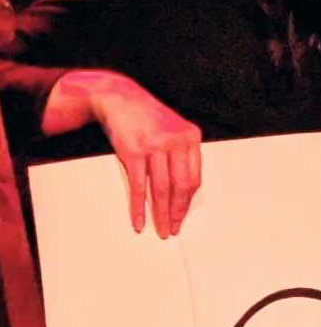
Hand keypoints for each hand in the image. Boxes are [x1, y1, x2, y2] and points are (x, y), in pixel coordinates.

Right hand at [43, 70, 201, 237]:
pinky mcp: (134, 151)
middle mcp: (175, 141)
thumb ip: (181, 154)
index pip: (194, 178)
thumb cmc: (147, 117)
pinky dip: (139, 207)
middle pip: (181, 186)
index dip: (188, 202)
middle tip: (171, 229)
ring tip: (159, 229)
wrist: (120, 97)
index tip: (182, 217)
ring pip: (162, 189)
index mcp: (190, 137)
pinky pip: (140, 186)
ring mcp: (155, 146)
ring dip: (160, 214)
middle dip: (176, 213)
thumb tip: (182, 193)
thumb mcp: (173, 130)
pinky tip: (139, 220)